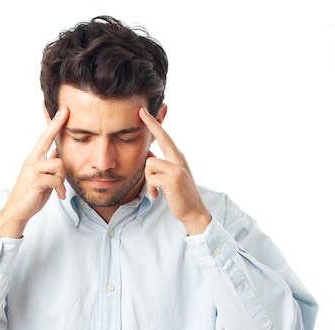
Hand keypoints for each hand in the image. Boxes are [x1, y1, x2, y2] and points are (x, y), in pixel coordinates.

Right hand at [0, 107, 69, 237]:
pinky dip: (61, 189)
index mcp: (33, 159)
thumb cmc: (31, 195)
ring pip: (59, 164)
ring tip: (59, 190)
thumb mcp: (42, 177)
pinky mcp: (36, 180)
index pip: (44, 137)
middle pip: (46, 138)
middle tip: (66, 111)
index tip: (62, 110)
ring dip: (63, 179)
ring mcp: (32, 170)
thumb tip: (57, 152)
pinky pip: (57, 180)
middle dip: (56, 124)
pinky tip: (59, 196)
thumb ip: (48, 164)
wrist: (17, 211)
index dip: (53, 123)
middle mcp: (32, 160)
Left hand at [139, 107, 210, 234]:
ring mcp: (177, 168)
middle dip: (151, 124)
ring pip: (150, 164)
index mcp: (178, 158)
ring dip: (148, 179)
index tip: (144, 112)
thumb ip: (161, 166)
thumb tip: (149, 156)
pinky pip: (151, 178)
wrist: (193, 212)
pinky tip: (157, 195)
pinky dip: (151, 189)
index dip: (155, 124)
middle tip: (141, 111)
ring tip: (156, 190)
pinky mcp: (173, 179)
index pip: (165, 138)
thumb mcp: (171, 178)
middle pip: (163, 137)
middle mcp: (179, 160)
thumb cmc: (180, 196)